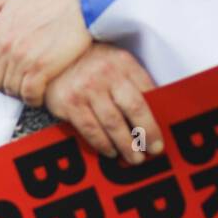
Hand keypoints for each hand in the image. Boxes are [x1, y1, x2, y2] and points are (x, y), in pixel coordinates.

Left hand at [0, 0, 91, 103]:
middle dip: (3, 85)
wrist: (81, 4)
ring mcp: (22, 58)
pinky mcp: (41, 68)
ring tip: (30, 88)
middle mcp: (4, 45)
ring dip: (19, 93)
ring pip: (10, 90)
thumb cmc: (49, 1)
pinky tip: (41, 93)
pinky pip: (28, 94)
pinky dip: (33, 98)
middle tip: (17, 83)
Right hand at [44, 43, 163, 163]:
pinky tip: (110, 152)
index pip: (148, 92)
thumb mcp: (116, 63)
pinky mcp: (69, 103)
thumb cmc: (91, 64)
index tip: (162, 135)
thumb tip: (155, 114)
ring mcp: (86, 88)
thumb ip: (134, 83)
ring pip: (113, 123)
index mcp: (124, 63)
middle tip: (153, 150)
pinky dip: (103, 144)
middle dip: (146, 133)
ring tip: (135, 158)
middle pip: (134, 107)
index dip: (157, 116)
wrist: (55, 58)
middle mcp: (106, 74)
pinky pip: (90, 130)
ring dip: (126, 145)